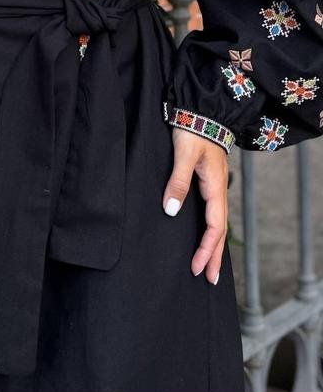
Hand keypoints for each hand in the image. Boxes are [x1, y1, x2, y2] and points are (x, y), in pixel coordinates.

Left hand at [162, 126, 228, 284]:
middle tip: (210, 280)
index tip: (198, 268)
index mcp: (215, 187)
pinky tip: (205, 237)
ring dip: (214, 246)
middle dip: (215, 256)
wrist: (200, 111)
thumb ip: (178, 182)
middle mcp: (218, 190)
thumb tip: (171, 211)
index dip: (207, 249)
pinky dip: (211, 231)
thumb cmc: (192, 131)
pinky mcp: (207, 182)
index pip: (214, 227)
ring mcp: (214, 187)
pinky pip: (212, 213)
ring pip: (217, 223)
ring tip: (209, 266)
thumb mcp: (183, 156)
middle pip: (219, 231)